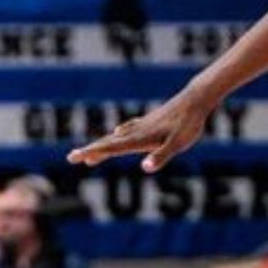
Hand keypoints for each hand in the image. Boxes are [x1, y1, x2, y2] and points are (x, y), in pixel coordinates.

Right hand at [67, 91, 213, 171]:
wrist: (196, 100)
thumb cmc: (189, 124)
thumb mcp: (179, 143)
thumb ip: (161, 156)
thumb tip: (145, 167)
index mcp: (141, 138)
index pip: (112, 148)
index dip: (93, 153)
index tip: (74, 157)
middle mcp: (138, 131)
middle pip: (110, 142)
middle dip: (91, 151)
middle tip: (71, 158)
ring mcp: (143, 125)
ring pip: (117, 137)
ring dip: (102, 146)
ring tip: (90, 156)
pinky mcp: (151, 121)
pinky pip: (129, 129)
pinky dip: (119, 135)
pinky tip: (118, 133)